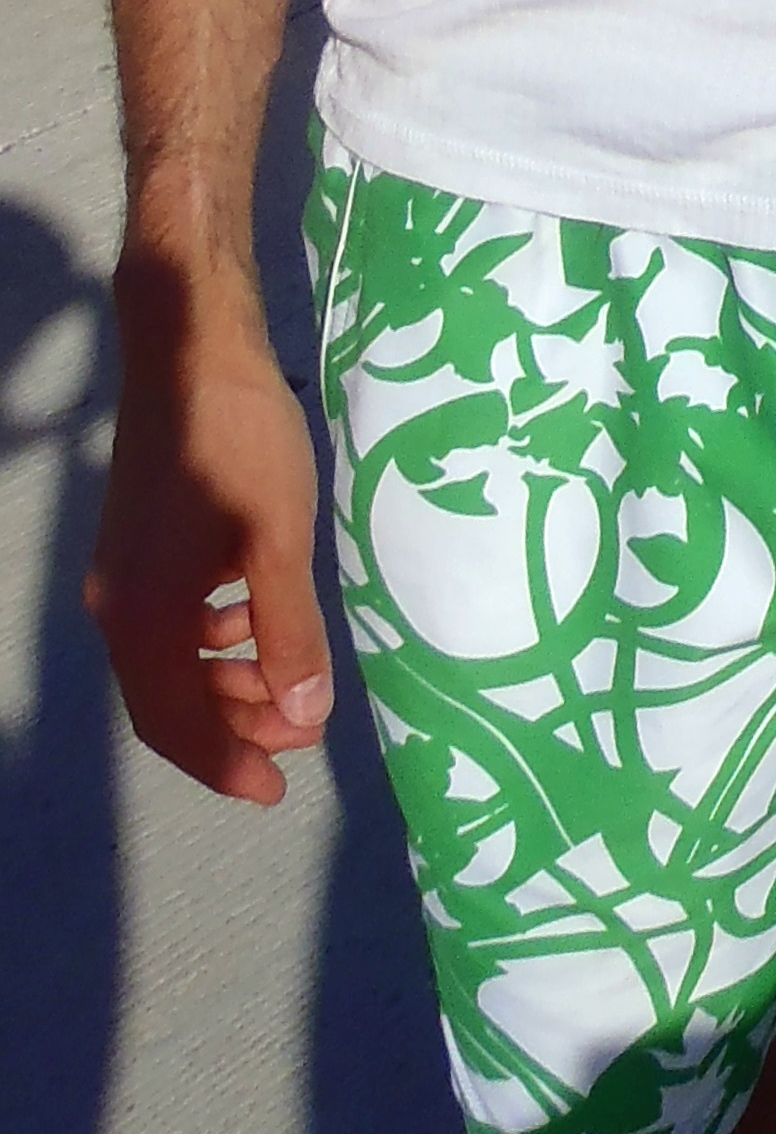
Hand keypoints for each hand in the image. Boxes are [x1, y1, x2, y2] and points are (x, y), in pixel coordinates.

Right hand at [85, 277, 332, 804]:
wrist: (190, 346)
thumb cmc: (238, 441)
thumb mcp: (277, 540)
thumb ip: (288, 631)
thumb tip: (301, 717)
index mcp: (143, 619)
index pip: (175, 723)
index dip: (225, 763)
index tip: (277, 787)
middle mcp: (118, 605)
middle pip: (168, 698)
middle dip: (232, 727)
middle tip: (297, 740)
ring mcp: (123, 571)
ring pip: (171, 658)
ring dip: (226, 680)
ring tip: (288, 684)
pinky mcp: (139, 540)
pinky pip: (171, 617)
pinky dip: (212, 635)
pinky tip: (254, 616)